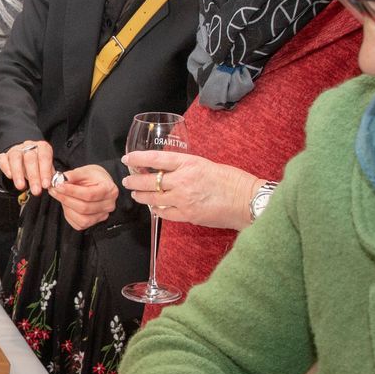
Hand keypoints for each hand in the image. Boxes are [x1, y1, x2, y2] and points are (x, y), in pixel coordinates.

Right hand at [0, 139, 55, 194]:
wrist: (24, 159)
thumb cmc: (38, 165)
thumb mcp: (47, 169)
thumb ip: (50, 176)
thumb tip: (54, 186)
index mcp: (42, 147)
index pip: (44, 157)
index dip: (45, 171)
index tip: (46, 185)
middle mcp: (29, 146)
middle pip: (30, 158)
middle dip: (33, 176)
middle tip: (36, 191)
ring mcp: (15, 150)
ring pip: (15, 158)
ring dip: (18, 173)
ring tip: (21, 187)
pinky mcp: (4, 155)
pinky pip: (2, 159)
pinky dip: (6, 168)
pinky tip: (10, 177)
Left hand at [49, 163, 117, 229]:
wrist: (99, 184)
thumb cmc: (94, 177)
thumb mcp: (85, 171)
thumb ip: (74, 174)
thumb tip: (62, 179)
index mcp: (110, 190)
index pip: (89, 194)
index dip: (72, 191)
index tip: (59, 185)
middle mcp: (109, 205)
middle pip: (84, 208)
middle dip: (66, 199)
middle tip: (54, 190)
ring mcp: (102, 216)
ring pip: (82, 219)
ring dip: (67, 208)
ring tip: (59, 196)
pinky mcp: (94, 222)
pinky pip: (79, 224)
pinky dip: (69, 215)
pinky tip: (66, 204)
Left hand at [123, 150, 259, 230]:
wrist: (246, 201)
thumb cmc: (233, 181)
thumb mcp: (207, 165)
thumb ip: (187, 168)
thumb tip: (170, 172)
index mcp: (190, 163)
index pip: (157, 158)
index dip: (139, 158)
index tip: (128, 158)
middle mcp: (183, 180)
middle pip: (150, 180)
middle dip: (135, 180)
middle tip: (128, 180)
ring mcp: (183, 199)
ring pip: (153, 198)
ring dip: (141, 196)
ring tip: (136, 194)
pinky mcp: (187, 216)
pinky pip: (164, 213)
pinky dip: (156, 209)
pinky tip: (154, 207)